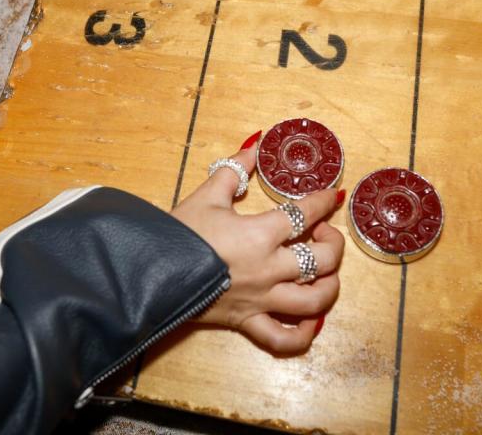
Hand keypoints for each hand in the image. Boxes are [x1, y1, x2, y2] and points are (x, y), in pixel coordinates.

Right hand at [170, 132, 345, 353]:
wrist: (149, 272)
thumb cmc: (178, 233)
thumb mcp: (206, 194)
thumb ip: (234, 169)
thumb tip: (255, 143)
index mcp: (260, 234)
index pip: (305, 213)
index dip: (323, 201)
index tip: (332, 195)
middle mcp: (268, 269)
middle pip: (323, 260)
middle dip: (333, 243)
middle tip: (322, 233)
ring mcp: (261, 300)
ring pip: (315, 301)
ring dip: (330, 286)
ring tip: (324, 274)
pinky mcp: (247, 322)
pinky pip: (285, 339)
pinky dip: (304, 333)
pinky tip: (310, 318)